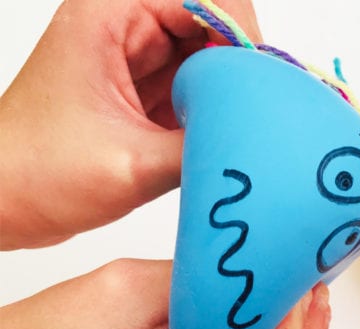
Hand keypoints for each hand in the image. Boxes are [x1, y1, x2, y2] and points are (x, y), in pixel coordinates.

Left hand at [0, 0, 260, 249]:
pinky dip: (219, 108)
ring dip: (231, 89)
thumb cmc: (35, 173)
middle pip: (213, 23)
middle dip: (241, 64)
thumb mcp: (131, 165)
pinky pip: (200, 86)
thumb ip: (203, 147)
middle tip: (257, 109)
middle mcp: (127, 27)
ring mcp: (139, 58)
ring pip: (211, 56)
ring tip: (241, 126)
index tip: (258, 81)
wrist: (3, 203)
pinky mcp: (147, 89)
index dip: (240, 33)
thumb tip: (260, 142)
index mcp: (108, 15)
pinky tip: (224, 134)